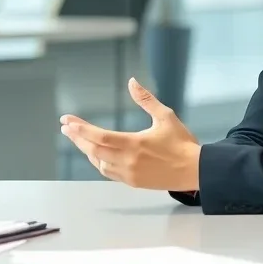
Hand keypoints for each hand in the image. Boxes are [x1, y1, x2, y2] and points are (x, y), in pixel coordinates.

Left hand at [60, 78, 200, 191]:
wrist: (196, 170)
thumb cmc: (182, 143)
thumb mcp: (165, 116)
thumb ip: (145, 99)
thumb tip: (132, 81)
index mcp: (134, 144)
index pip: (99, 137)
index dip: (81, 129)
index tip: (67, 122)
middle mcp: (128, 161)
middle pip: (94, 150)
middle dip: (78, 138)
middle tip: (66, 128)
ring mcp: (129, 174)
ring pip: (99, 163)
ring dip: (87, 151)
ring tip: (78, 139)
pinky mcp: (133, 182)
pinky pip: (108, 173)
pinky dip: (98, 162)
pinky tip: (96, 154)